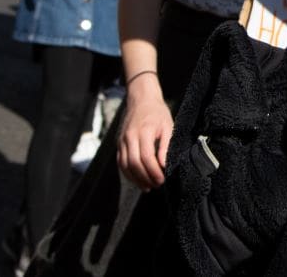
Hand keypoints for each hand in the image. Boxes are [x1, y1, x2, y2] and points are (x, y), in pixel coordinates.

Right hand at [117, 76, 172, 190]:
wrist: (141, 100)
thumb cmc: (157, 113)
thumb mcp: (168, 125)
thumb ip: (166, 145)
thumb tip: (164, 165)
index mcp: (143, 131)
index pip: (146, 156)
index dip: (153, 171)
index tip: (162, 179)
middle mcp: (129, 137)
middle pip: (133, 163)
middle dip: (145, 177)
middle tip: (157, 184)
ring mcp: (122, 141)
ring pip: (125, 165)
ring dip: (136, 179)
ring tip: (148, 186)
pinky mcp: (118, 144)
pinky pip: (120, 162)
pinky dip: (128, 174)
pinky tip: (138, 180)